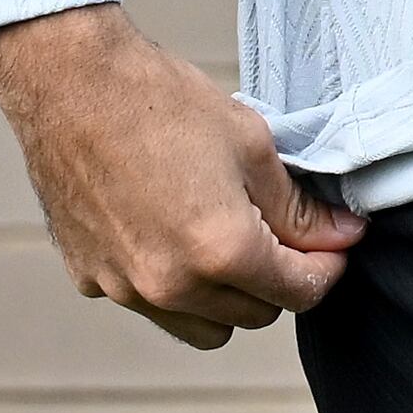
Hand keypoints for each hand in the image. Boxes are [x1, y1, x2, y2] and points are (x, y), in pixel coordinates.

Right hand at [0, 2, 364, 350]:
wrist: (71, 85)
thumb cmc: (160, 102)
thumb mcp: (253, 145)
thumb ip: (299, 207)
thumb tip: (341, 236)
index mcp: (220, 251)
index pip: (300, 293)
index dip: (328, 267)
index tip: (334, 243)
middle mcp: (171, 285)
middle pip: (255, 316)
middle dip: (281, 280)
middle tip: (285, 231)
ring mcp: (125, 287)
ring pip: (203, 327)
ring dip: (229, 297)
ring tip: (230, 239)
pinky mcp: (90, 279)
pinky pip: (151, 304)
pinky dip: (173, 284)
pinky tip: (173, 231)